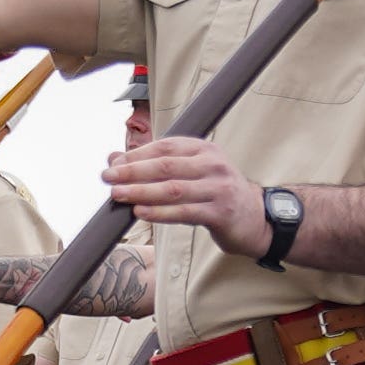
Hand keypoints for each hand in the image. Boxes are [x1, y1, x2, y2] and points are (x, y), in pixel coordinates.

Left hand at [99, 132, 266, 256]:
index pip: (165, 147)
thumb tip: (114, 158)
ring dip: (141, 192)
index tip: (113, 164)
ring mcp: (218, 188)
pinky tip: (140, 212)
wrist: (256, 218)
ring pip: (173, 189)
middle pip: (166, 166)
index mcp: (204, 149)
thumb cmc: (217, 194)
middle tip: (108, 178)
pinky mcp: (220, 213)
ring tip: (118, 195)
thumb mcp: (191, 173)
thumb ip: (155, 165)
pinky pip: (184, 212)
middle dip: (133, 172)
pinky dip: (160, 213)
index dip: (136, 155)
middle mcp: (213, 165)